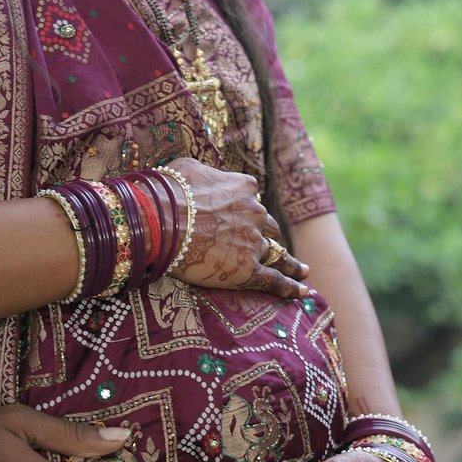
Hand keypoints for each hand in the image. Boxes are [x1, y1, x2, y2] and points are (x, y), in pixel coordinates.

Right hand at [162, 158, 309, 299]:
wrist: (158, 220)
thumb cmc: (167, 192)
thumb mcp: (189, 169)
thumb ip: (206, 175)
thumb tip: (201, 177)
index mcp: (244, 188)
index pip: (253, 200)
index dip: (247, 210)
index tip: (240, 218)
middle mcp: (255, 213)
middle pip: (268, 228)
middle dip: (268, 236)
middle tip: (270, 246)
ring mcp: (253, 242)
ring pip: (278, 254)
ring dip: (289, 262)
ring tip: (301, 271)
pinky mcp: (248, 270)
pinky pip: (275, 280)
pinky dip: (290, 287)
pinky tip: (302, 292)